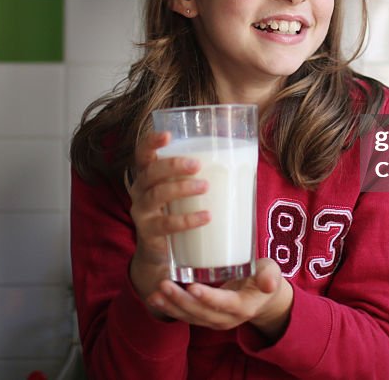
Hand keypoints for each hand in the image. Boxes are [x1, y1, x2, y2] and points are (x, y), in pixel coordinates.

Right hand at [127, 131, 209, 310]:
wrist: (162, 254)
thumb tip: (248, 157)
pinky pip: (166, 224)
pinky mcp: (149, 233)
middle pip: (150, 172)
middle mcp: (140, 190)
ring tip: (205, 186)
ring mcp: (142, 212)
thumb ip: (203, 174)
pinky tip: (206, 217)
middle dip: (173, 165)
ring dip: (181, 188)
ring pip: (157, 195)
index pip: (142, 153)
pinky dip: (187, 220)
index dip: (151, 142)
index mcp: (148, 175)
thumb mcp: (184, 191)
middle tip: (197, 165)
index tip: (168, 134)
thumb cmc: (178, 212)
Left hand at [145, 258, 293, 338]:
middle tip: (164, 284)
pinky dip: (170, 308)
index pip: (223, 304)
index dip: (208, 297)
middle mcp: (227, 319)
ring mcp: (215, 321)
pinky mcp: (206, 318)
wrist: (263, 297)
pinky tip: (155, 298)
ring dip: (171, 307)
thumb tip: (269, 283)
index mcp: (243, 307)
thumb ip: (269, 275)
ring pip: (191, 317)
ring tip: (154, 294)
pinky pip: (186, 316)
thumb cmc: (264, 277)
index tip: (192, 286)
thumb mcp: (271, 272)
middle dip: (181, 301)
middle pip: (201, 313)